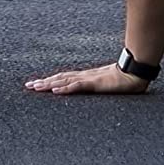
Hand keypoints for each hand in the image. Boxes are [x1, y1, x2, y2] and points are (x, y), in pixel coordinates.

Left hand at [24, 62, 151, 95]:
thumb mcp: (106, 84)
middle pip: (60, 78)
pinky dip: (65, 88)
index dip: (50, 80)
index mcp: (86, 77)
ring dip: (49, 84)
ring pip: (64, 80)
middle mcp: (84, 76)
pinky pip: (77, 86)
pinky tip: (55, 90)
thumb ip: (97, 84)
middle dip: (44, 82)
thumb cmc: (124, 78)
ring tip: (36, 87)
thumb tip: (94, 86)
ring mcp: (88, 79)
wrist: (134, 73)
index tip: (38, 83)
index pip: (64, 78)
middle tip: (29, 86)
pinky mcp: (94, 83)